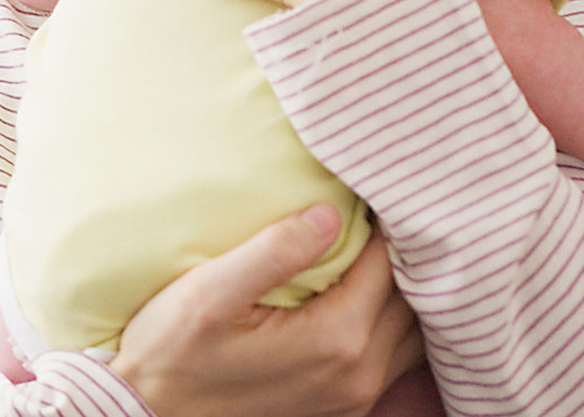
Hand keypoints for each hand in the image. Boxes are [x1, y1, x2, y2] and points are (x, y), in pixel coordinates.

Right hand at [110, 207, 423, 416]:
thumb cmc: (170, 354)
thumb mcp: (208, 293)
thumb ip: (273, 251)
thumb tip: (331, 213)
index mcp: (336, 338)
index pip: (389, 264)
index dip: (382, 221)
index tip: (364, 187)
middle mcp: (359, 373)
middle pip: (411, 299)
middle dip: (401, 253)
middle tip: (375, 210)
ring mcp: (354, 396)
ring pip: (412, 332)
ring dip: (400, 290)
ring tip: (371, 250)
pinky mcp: (343, 406)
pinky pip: (394, 357)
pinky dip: (389, 321)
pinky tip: (360, 293)